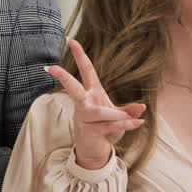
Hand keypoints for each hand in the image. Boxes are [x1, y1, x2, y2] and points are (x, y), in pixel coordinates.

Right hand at [45, 38, 145, 169]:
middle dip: (63, 77)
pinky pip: (109, 125)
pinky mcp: (88, 130)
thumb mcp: (120, 117)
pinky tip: (137, 123)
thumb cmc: (106, 129)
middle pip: (73, 88)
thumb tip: (141, 107)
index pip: (86, 70)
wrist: (96, 151)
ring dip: (117, 116)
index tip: (70, 40)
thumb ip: (129, 111)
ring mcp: (84, 117)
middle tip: (51, 68)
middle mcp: (85, 103)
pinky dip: (125, 124)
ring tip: (134, 120)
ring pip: (99, 112)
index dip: (79, 55)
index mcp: (92, 93)